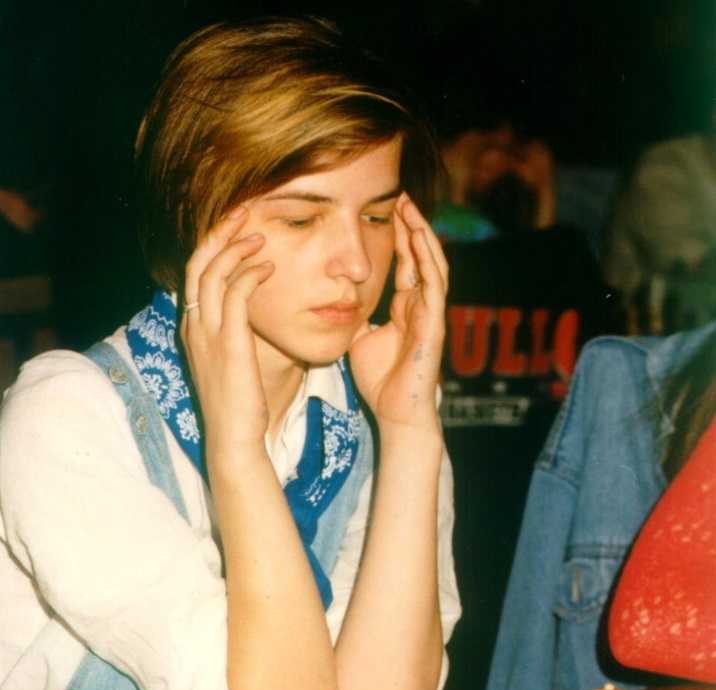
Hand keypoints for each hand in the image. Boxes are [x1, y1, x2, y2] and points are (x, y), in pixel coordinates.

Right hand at [180, 208, 274, 456]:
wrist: (234, 439)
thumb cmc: (241, 406)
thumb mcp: (234, 363)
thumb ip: (238, 335)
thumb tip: (258, 315)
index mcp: (193, 328)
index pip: (195, 272)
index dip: (212, 243)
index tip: (235, 224)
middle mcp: (194, 326)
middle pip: (198, 262)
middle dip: (219, 231)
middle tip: (243, 210)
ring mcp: (207, 333)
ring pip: (213, 271)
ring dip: (237, 247)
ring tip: (260, 235)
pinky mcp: (229, 342)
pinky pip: (236, 293)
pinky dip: (251, 273)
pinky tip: (270, 267)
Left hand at [349, 194, 447, 432]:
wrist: (396, 411)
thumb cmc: (380, 380)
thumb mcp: (359, 338)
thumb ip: (354, 316)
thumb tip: (337, 298)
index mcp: (406, 308)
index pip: (405, 264)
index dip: (398, 237)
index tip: (389, 209)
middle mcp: (422, 306)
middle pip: (421, 256)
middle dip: (412, 226)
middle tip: (402, 196)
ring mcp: (431, 313)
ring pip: (432, 264)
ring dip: (422, 234)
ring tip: (411, 207)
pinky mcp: (434, 324)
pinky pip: (434, 284)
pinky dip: (427, 259)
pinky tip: (418, 238)